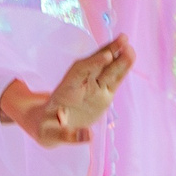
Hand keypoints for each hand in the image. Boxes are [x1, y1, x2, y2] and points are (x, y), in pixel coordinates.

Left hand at [0, 36, 135, 147]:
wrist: (47, 125)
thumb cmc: (46, 129)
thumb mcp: (50, 136)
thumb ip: (67, 136)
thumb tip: (88, 136)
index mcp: (65, 92)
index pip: (79, 74)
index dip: (92, 64)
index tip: (106, 56)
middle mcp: (81, 86)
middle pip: (95, 66)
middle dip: (108, 52)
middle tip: (123, 40)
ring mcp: (93, 88)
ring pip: (107, 70)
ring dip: (118, 57)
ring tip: (129, 45)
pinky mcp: (103, 93)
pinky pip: (114, 79)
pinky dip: (122, 68)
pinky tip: (130, 55)